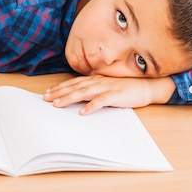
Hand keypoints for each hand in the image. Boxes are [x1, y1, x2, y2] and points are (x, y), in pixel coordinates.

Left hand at [43, 75, 175, 114]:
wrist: (146, 86)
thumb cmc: (126, 87)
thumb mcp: (107, 86)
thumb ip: (95, 89)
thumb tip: (80, 96)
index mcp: (95, 79)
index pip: (74, 83)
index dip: (60, 87)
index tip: (47, 93)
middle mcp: (98, 81)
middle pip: (74, 87)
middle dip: (59, 92)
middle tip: (45, 98)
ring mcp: (106, 87)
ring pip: (83, 92)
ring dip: (69, 98)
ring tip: (57, 104)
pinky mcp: (115, 95)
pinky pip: (101, 101)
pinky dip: (91, 106)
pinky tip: (83, 112)